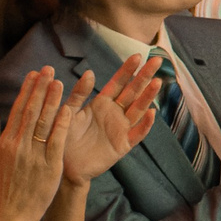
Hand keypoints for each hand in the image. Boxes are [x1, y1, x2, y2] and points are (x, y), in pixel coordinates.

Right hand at [0, 67, 74, 220]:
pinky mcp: (50, 166)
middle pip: (32, 111)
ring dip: (52, 101)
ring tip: (59, 82)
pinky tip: (67, 109)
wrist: (11, 212)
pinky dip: (61, 124)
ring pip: (44, 123)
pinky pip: (57, 141)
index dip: (28, 90)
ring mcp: (35, 155)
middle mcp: (19, 145)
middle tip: (48, 69)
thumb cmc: (2, 184)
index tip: (34, 74)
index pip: (19, 109)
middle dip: (41, 88)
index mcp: (6, 141)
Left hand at [61, 58, 161, 187]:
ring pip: (138, 109)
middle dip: (145, 76)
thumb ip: (79, 94)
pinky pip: (137, 133)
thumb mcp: (68, 112)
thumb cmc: (63, 138)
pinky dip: (145, 124)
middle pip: (133, 92)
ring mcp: (121, 129)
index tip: (138, 55)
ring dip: (148, 96)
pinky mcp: (123, 145)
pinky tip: (151, 113)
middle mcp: (114, 114)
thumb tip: (90, 72)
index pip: (118, 83)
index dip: (128, 70)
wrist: (64, 166)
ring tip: (157, 82)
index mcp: (101, 103)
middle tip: (158, 60)